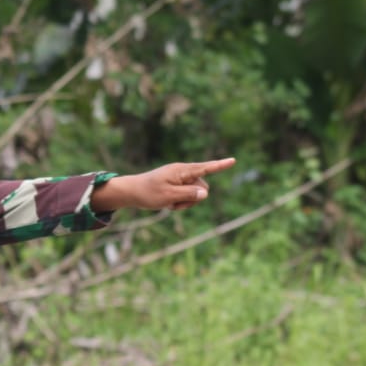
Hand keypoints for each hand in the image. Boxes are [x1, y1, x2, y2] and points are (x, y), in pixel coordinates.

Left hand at [90, 158, 236, 212]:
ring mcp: (179, 178)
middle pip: (202, 187)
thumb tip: (206, 193)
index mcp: (181, 171)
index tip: (233, 160)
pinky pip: (186, 195)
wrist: (132, 192)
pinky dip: (180, 202)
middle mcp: (182, 172)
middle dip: (193, 199)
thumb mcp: (169, 197)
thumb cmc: (148, 193)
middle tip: (174, 205)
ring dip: (185, 203)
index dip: (220, 166)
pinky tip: (167, 204)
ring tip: (169, 204)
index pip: (205, 168)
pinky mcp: (176, 184)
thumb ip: (189, 194)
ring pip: (195, 194)